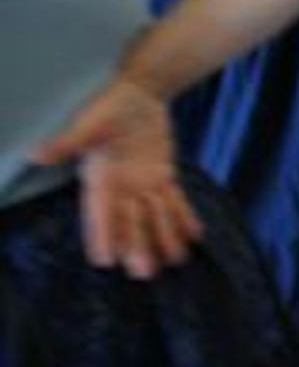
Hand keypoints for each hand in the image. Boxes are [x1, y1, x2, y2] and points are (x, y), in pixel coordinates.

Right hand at [31, 75, 202, 278]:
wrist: (137, 92)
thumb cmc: (109, 106)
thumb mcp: (90, 123)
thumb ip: (68, 142)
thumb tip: (35, 154)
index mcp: (99, 178)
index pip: (99, 213)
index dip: (102, 236)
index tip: (104, 261)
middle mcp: (120, 187)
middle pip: (128, 222)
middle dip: (136, 247)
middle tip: (144, 273)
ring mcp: (142, 183)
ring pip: (155, 216)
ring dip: (164, 238)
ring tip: (176, 260)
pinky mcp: (162, 175)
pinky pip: (175, 200)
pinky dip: (183, 217)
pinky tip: (195, 236)